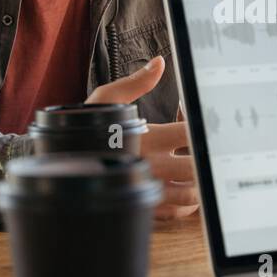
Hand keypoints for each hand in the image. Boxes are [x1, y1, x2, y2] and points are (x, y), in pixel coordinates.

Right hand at [86, 56, 200, 219]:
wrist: (61, 162)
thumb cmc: (85, 128)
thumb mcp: (107, 99)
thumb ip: (137, 82)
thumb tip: (159, 63)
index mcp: (149, 137)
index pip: (190, 132)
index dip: (204, 127)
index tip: (209, 124)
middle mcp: (152, 165)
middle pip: (197, 167)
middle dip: (209, 161)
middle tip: (215, 153)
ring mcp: (147, 187)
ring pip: (191, 194)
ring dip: (202, 185)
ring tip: (205, 174)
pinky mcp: (141, 205)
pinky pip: (175, 212)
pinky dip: (188, 206)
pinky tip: (189, 194)